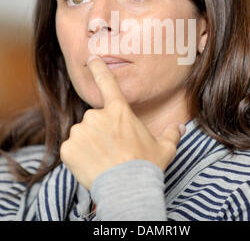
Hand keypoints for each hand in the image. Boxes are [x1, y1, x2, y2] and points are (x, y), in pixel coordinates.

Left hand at [59, 55, 185, 189]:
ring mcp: (81, 131)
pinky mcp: (68, 148)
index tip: (91, 59)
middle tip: (112, 149)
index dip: (98, 68)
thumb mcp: (164, 148)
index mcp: (119, 111)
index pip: (107, 82)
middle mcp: (97, 116)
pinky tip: (90, 165)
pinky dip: (78, 156)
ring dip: (89, 143)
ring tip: (102, 159)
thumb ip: (171, 134)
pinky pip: (71, 149)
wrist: (126, 189)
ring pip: (82, 133)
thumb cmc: (146, 166)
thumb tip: (180, 127)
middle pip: (95, 118)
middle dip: (101, 131)